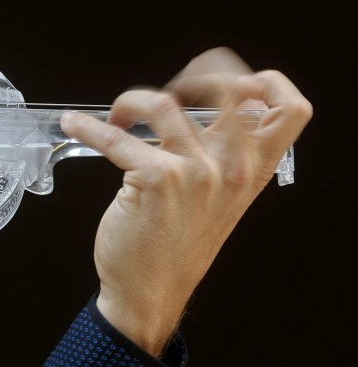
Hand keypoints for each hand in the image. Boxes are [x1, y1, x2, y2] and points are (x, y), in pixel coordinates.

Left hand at [59, 48, 311, 355]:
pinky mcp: (155, 180)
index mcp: (252, 171)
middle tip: (171, 90)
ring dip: (132, 101)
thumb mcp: (217, 200)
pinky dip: (88, 126)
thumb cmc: (177, 244)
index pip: (291, 110)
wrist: (149, 292)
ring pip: (164, 104)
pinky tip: (75, 125)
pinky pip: (116, 138)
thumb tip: (202, 108)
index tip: (225, 79)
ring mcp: (195, 173)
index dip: (265, 81)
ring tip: (118, 118)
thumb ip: (221, 157)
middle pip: (234, 90)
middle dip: (198, 74)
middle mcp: (231, 169)